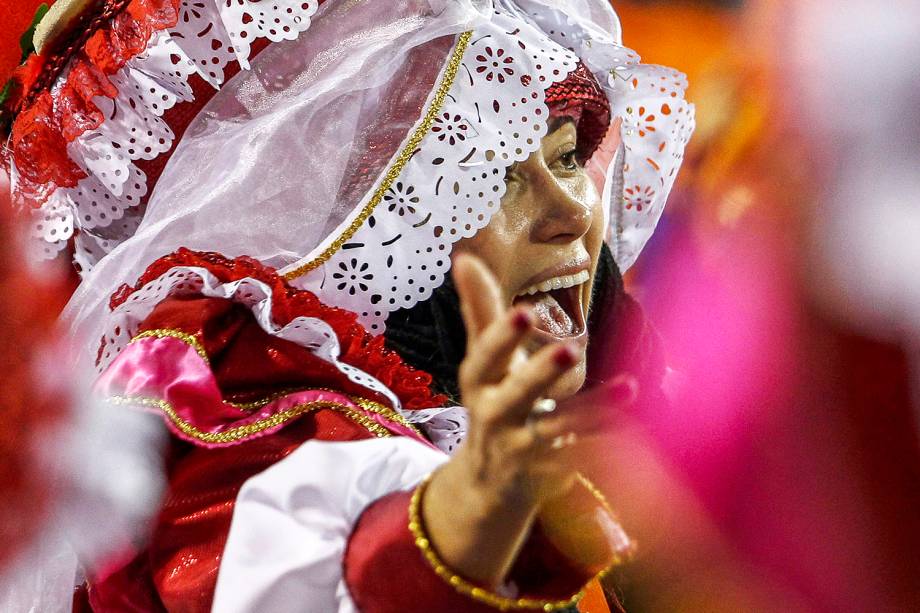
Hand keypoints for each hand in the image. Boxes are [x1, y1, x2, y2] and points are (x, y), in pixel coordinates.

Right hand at [422, 254, 636, 585]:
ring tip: (629, 387)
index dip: (503, 336)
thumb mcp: (482, 361)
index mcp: (479, 382)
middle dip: (540, 374)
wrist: (489, 484)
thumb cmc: (492, 401)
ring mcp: (524, 448)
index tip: (524, 309)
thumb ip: (479, 310)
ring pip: (560, 428)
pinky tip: (639, 425)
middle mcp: (496, 416)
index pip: (485, 357)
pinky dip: (609, 443)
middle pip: (516, 395)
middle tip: (569, 349)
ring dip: (593, 409)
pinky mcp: (553, 472)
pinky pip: (584, 457)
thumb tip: (464, 258)